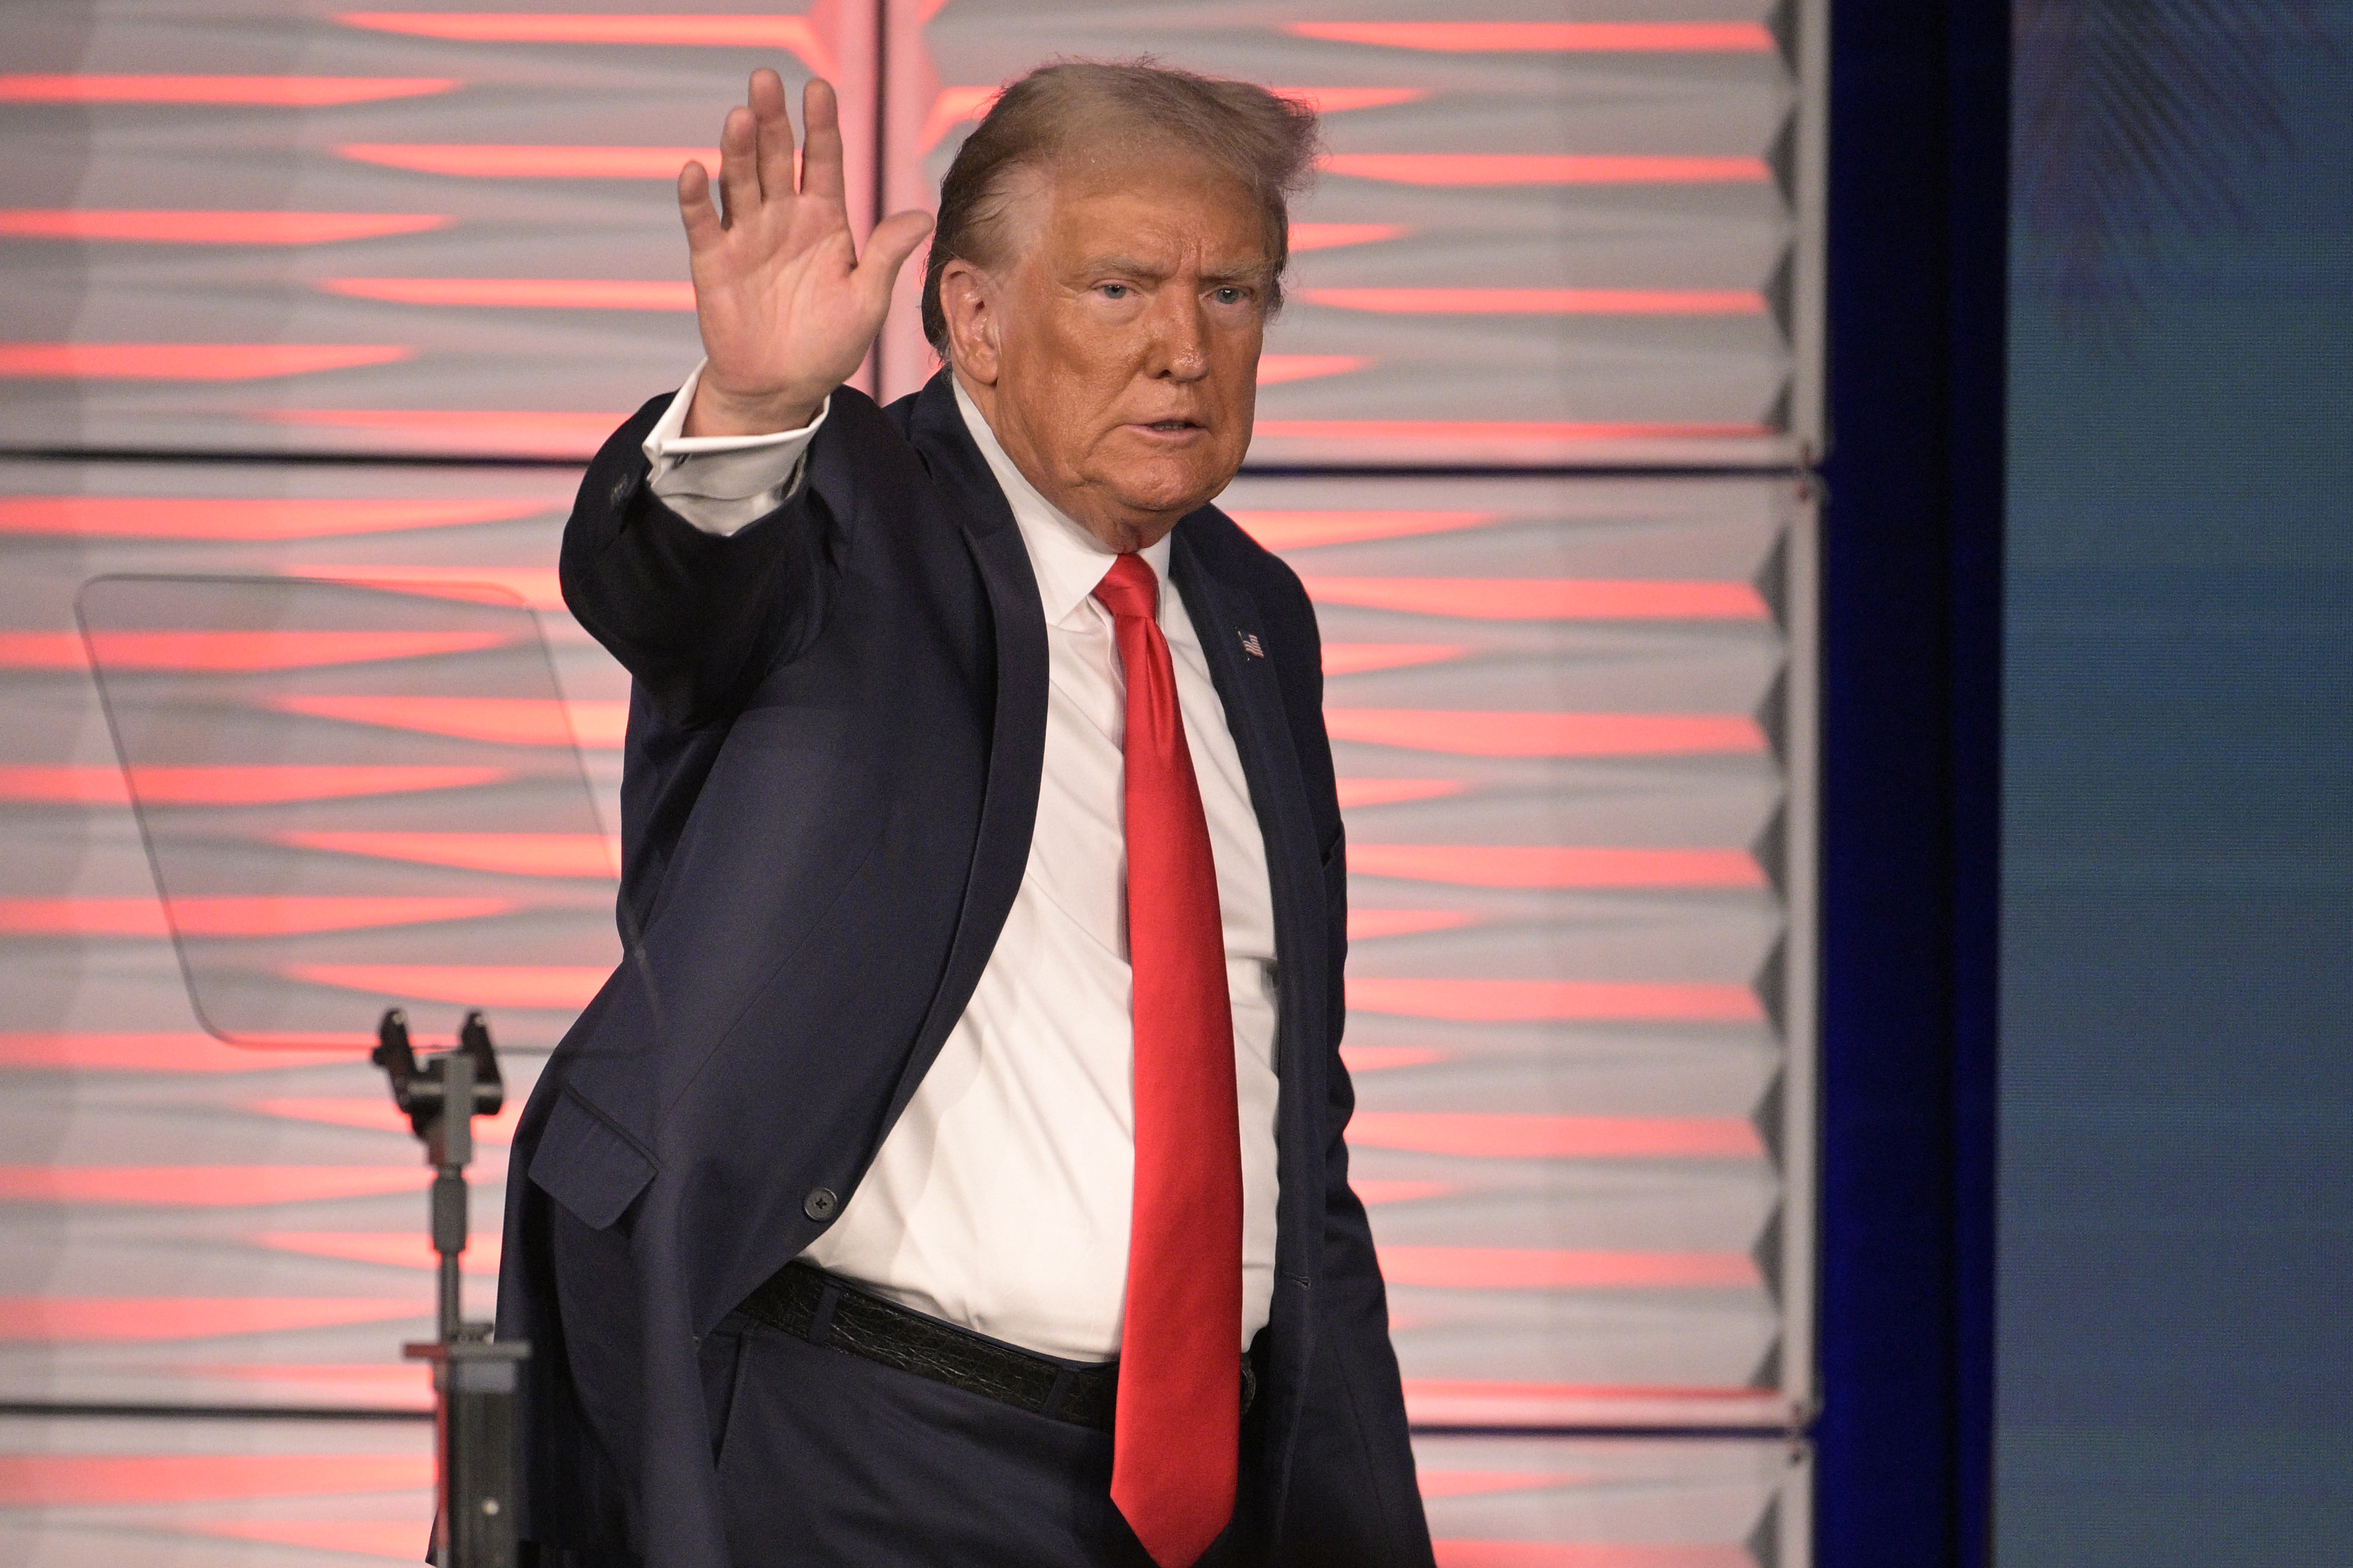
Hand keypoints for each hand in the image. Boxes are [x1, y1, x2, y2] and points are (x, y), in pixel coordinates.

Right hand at [678, 73, 933, 435]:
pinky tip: (695, 170)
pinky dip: (696, 198)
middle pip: (775, 157)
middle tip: (765, 80)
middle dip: (772, 120)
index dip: (820, 125)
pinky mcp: (714, 261)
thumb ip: (885, 256)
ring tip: (740, 117)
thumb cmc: (829, 345)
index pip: (822, 161)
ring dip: (737, 149)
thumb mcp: (866, 302)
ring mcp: (747, 236)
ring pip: (739, 180)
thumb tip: (923, 217)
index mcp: (825, 220)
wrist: (782, 388)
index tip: (818, 88)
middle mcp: (783, 218)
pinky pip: (703, 222)